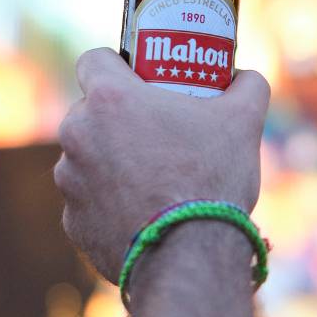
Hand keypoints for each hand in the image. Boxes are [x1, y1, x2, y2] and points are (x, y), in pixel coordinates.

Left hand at [54, 48, 269, 282]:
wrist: (189, 256)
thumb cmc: (211, 179)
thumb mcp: (243, 121)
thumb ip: (246, 87)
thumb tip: (246, 78)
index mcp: (109, 99)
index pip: (93, 60)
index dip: (117, 66)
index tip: (140, 80)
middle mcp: (78, 134)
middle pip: (89, 112)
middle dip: (115, 118)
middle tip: (154, 131)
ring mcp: (70, 180)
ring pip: (85, 157)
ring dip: (108, 161)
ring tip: (150, 176)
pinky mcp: (72, 221)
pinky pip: (87, 201)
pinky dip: (107, 203)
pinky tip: (140, 212)